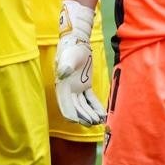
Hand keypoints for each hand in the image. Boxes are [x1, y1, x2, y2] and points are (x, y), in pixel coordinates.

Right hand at [54, 0, 106, 125]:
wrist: (77, 41)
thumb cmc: (71, 49)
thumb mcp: (68, 57)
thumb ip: (66, 66)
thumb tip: (63, 74)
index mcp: (61, 87)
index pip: (65, 107)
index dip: (72, 115)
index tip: (80, 121)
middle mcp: (67, 90)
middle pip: (76, 109)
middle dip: (84, 117)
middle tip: (94, 123)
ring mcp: (76, 89)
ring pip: (83, 106)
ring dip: (90, 114)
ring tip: (99, 121)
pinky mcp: (85, 86)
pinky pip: (90, 99)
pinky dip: (95, 107)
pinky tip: (102, 114)